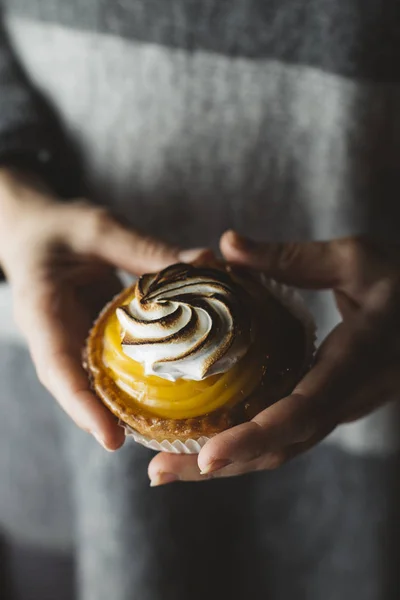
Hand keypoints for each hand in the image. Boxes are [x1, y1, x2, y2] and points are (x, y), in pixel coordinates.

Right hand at [0, 169, 202, 449]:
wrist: (34, 227)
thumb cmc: (58, 225)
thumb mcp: (99, 229)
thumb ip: (145, 250)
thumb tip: (204, 265)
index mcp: (41, 313)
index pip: (58, 370)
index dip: (82, 407)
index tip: (111, 441)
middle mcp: (52, 336)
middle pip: (75, 389)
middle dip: (105, 420)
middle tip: (148, 444)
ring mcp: (68, 338)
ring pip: (92, 381)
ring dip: (121, 406)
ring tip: (161, 430)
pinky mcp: (87, 334)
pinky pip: (107, 361)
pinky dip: (132, 376)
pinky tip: (167, 384)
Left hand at [149, 231, 399, 483]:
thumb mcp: (357, 259)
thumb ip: (293, 256)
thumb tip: (226, 245)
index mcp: (357, 362)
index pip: (303, 410)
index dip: (255, 436)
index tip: (207, 455)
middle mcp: (346, 399)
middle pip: (280, 447)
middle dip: (221, 465)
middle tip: (158, 473)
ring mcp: (337, 408)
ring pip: (280, 450)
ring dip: (224, 463)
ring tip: (165, 467)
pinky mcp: (326, 405)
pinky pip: (283, 435)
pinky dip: (242, 444)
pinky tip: (203, 439)